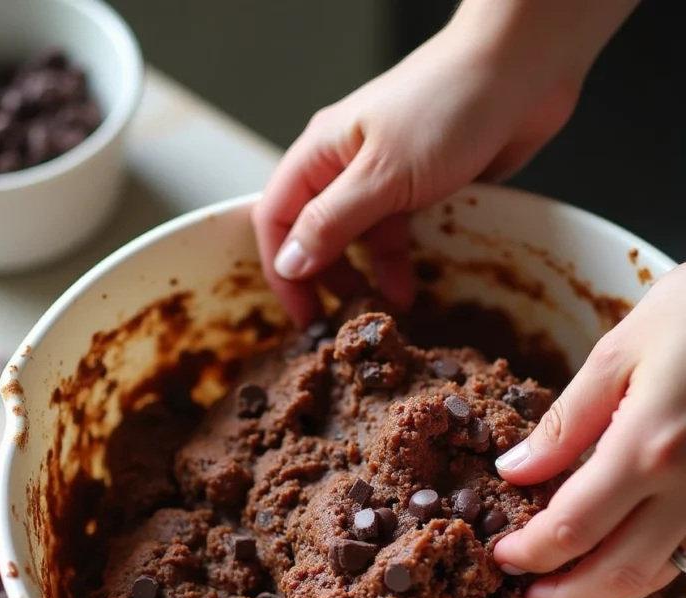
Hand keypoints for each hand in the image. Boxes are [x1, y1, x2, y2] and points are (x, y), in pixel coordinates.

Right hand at [252, 0, 612, 327]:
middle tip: (339, 325)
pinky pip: (399, 237)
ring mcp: (385, 177)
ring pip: (357, 241)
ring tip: (376, 314)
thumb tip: (289, 264)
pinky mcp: (422, 188)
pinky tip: (408, 292)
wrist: (523, 70)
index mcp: (321, 153)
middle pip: (314, 235)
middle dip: (323, 281)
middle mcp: (346, 166)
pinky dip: (399, 266)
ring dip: (362, 279)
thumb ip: (332, 223)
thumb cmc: (448, 105)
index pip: (276, 219)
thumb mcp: (381, 174)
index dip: (282, 272)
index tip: (302, 317)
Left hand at [493, 264, 685, 597]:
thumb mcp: (620, 352)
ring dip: (605, 594)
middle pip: (617, 574)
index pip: (571, 528)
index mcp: (647, 449)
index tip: (502, 557)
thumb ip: (565, 422)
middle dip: (565, 597)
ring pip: (658, 576)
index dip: (530, 553)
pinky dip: (648, 570)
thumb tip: (516, 471)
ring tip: (567, 592)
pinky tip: (620, 561)